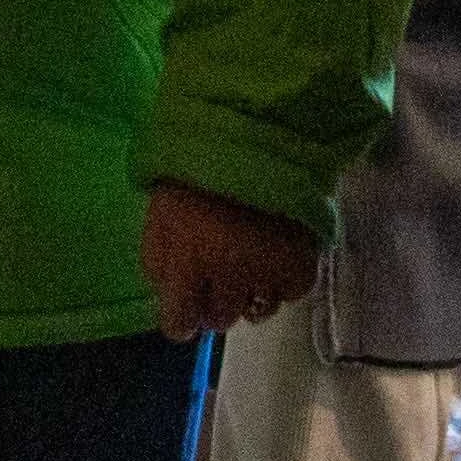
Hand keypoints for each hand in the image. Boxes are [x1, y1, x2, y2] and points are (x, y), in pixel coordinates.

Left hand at [140, 178, 318, 338]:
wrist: (256, 138)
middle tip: (214, 278)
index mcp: (187, 257)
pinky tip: (272, 257)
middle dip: (212, 303)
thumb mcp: (160, 214)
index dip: (179, 322)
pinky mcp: (302, 265)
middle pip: (219, 318)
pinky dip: (279, 283)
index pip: (180, 319)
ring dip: (247, 296)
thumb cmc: (196, 172)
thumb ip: (158, 264)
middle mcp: (229, 272)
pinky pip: (288, 294)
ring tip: (245, 267)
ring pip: (256, 312)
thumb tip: (170, 307)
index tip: (182, 318)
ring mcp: (268, 271)